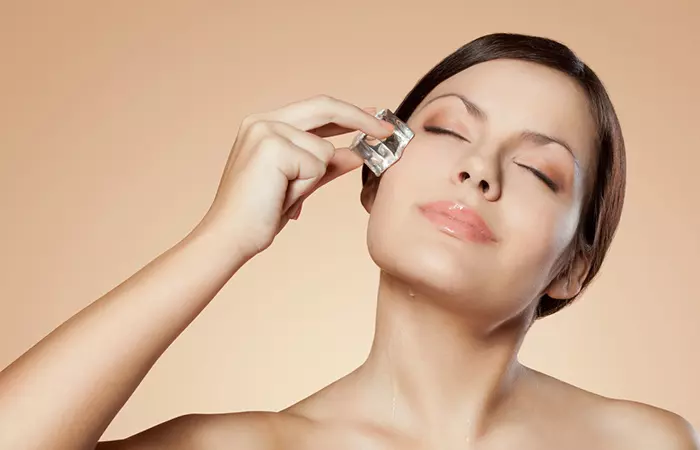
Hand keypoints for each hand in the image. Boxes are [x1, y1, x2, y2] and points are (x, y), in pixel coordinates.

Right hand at [198, 95, 394, 258]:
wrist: (230, 236)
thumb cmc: (258, 215)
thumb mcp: (299, 185)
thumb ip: (326, 166)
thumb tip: (355, 154)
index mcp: (264, 124)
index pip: (317, 109)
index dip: (348, 114)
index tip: (374, 118)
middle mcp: (262, 121)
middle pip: (324, 107)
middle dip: (360, 119)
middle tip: (387, 132)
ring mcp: (266, 130)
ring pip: (324, 149)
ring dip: (312, 179)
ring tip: (283, 196)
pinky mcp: (272, 145)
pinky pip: (316, 164)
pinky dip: (305, 186)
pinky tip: (280, 197)